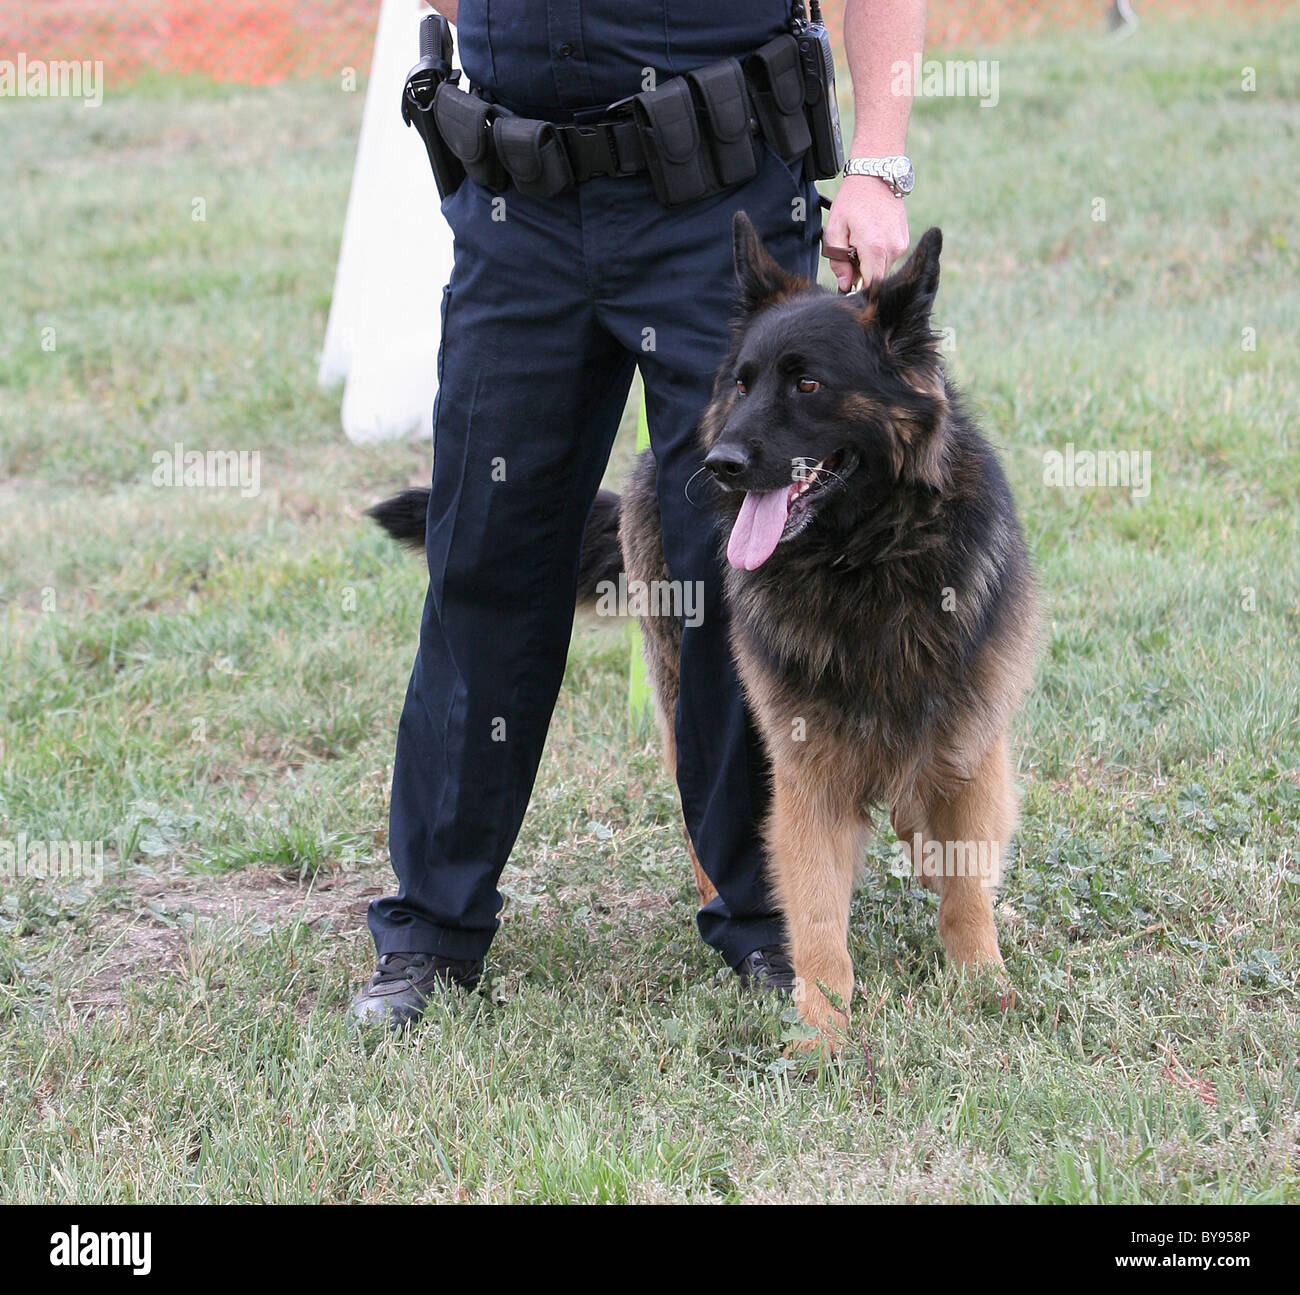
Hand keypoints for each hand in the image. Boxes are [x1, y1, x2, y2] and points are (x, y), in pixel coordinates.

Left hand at [823, 174, 909, 290]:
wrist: (876, 175)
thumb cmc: (852, 200)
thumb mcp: (835, 229)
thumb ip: (838, 260)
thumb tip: (845, 284)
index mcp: (875, 248)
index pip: (869, 284)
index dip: (857, 287)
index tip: (847, 282)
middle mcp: (893, 248)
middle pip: (876, 277)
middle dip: (862, 273)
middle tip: (849, 256)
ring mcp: (901, 244)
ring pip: (883, 267)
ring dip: (870, 263)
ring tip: (859, 242)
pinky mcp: (904, 240)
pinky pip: (890, 257)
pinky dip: (878, 253)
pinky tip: (870, 237)